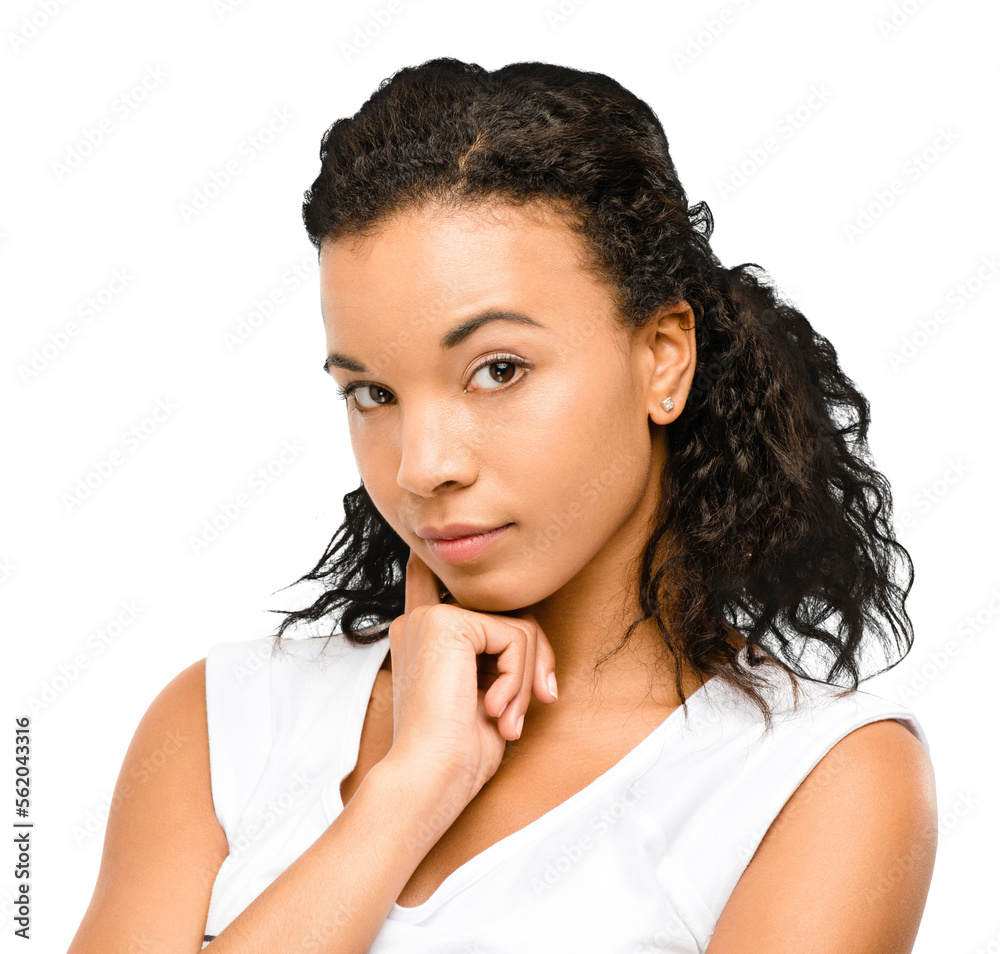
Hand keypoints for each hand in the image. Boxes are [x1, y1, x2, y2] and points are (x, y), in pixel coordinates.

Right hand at [385, 547, 558, 799]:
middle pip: (506, 614)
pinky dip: (520, 677)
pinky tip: (494, 707)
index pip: (432, 582)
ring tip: (506, 718)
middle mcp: (421, 620)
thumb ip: (493, 655)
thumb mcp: (482, 692)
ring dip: (525, 680)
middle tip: (529, 706)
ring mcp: (433, 618)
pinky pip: (516, 637)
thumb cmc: (456, 750)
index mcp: (421, 635)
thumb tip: (527, 628)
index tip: (422, 552)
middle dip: (531, 661)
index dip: (433, 565)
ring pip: (518, 627)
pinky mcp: (448, 622)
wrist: (429, 776)